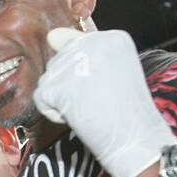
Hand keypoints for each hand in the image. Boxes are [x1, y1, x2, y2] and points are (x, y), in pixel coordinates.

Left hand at [32, 27, 176, 176]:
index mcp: (113, 37)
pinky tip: (78, 117)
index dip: (84, 75)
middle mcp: (94, 43)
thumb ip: (84, 50)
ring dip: (62, 100)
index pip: (76, 47)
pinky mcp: (59, 85)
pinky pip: (41, 98)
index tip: (106, 89)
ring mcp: (76, 63)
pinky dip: (53, 114)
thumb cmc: (126, 113)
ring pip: (48, 80)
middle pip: (60, 62)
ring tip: (90, 108)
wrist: (136, 141)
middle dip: (70, 86)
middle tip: (98, 101)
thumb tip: (51, 35)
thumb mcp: (112, 70)